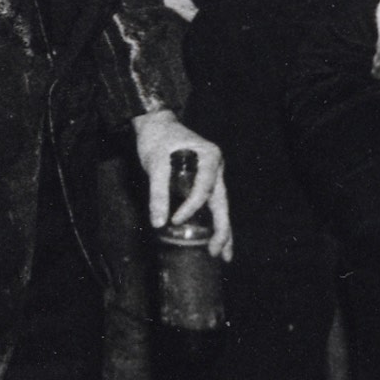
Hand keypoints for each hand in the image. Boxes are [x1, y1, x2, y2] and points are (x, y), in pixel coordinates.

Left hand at [131, 110, 231, 259]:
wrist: (155, 123)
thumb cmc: (157, 139)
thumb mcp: (155, 164)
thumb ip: (157, 193)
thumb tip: (158, 223)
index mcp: (210, 157)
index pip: (205, 188)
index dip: (192, 207)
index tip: (175, 220)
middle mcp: (217, 167)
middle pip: (222, 202)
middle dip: (222, 230)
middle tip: (217, 252)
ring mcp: (213, 175)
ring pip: (221, 206)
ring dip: (222, 231)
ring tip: (223, 256)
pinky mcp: (205, 181)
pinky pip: (212, 204)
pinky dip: (213, 222)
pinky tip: (213, 240)